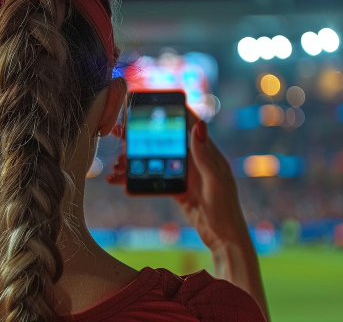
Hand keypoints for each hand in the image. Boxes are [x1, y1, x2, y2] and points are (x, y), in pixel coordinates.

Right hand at [107, 113, 268, 316]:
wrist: (225, 239)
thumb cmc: (226, 209)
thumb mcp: (215, 181)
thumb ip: (204, 155)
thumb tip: (198, 124)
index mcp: (207, 153)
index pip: (188, 124)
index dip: (171, 111)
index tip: (150, 103)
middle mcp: (195, 161)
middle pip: (165, 142)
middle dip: (142, 137)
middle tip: (119, 134)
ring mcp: (185, 175)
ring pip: (156, 161)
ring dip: (136, 160)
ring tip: (116, 162)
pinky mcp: (178, 190)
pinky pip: (154, 180)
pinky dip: (138, 180)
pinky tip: (122, 181)